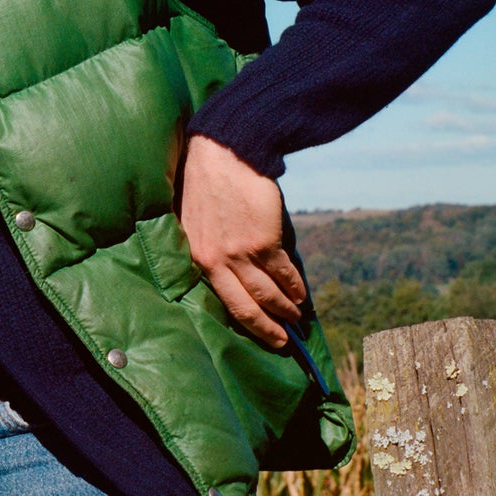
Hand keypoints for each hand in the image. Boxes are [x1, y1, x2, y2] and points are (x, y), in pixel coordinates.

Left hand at [176, 134, 305, 347]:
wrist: (223, 153)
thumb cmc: (207, 184)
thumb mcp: (195, 222)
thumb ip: (210, 249)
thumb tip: (234, 275)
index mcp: (195, 257)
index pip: (221, 301)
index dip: (244, 322)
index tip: (258, 334)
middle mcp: (215, 261)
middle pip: (245, 307)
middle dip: (266, 328)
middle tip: (282, 341)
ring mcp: (239, 253)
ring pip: (267, 293)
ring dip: (285, 308)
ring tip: (295, 317)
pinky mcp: (263, 241)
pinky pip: (283, 272)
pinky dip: (295, 285)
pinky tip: (301, 293)